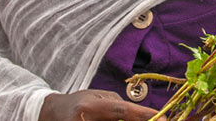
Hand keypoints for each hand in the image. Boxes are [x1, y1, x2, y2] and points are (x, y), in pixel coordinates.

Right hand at [38, 89, 164, 120]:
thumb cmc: (80, 102)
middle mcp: (84, 120)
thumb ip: (118, 105)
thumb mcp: (99, 97)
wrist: (52, 114)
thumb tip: (141, 114)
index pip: (122, 111)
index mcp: (90, 106)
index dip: (143, 115)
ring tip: (131, 118)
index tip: (162, 118)